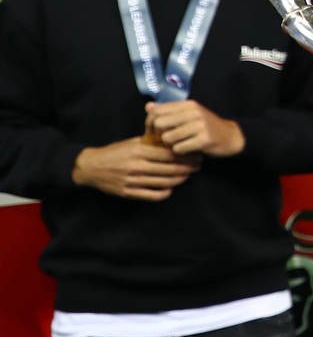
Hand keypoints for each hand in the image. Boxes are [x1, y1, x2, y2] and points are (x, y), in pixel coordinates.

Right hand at [72, 137, 197, 201]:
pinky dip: (164, 193)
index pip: (169, 155)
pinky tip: (170, 188)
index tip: (197, 156)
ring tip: (187, 176)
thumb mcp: (132, 143)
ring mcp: (132, 181)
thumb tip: (173, 140)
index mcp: (139, 152)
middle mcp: (136, 166)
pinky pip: (151, 195)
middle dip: (187, 168)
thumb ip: (151, 142)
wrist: (90, 167)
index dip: (186, 156)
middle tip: (198, 167)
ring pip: (163, 183)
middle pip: (169, 169)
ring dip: (179, 180)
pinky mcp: (128, 193)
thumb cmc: (114, 152)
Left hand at [146, 100, 244, 157]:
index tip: (153, 131)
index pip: (157, 111)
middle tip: (163, 141)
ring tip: (177, 145)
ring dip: (169, 145)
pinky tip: (186, 150)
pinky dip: (179, 152)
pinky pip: (179, 149)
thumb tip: (148, 106)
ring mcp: (200, 125)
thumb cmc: (205, 127)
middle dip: (157, 135)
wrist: (231, 137)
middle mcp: (194, 112)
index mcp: (188, 104)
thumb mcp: (189, 114)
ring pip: (167, 138)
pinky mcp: (204, 139)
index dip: (149, 123)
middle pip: (159, 124)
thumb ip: (169, 110)